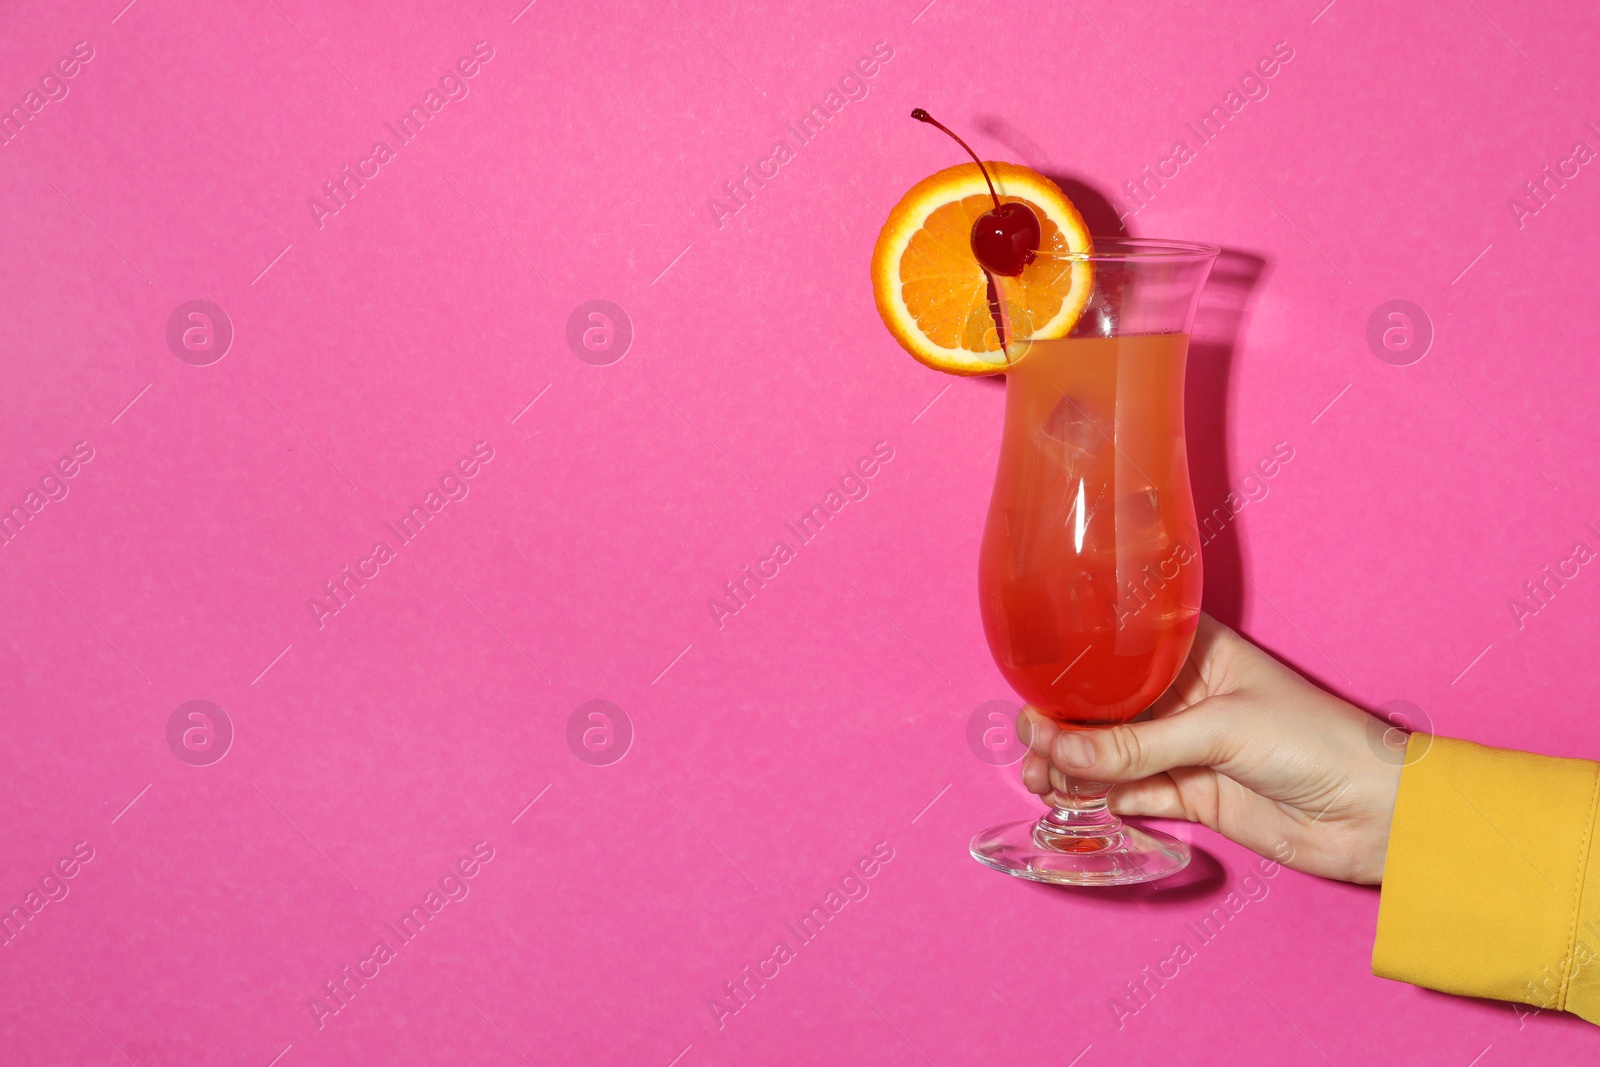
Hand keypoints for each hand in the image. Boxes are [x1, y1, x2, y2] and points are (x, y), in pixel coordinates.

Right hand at [1018, 613, 1403, 883]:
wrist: (1378, 817)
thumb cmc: (1318, 742)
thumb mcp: (1217, 731)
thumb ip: (1132, 745)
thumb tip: (1054, 744)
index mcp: (1195, 650)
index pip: (1119, 646)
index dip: (1074, 662)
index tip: (1031, 682)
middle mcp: (1184, 694)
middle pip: (1105, 704)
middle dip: (1063, 723)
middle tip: (1028, 742)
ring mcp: (1185, 746)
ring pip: (1110, 752)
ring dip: (1072, 764)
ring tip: (1041, 778)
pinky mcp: (1190, 795)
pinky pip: (1129, 792)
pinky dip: (1097, 796)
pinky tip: (1069, 797)